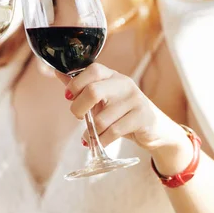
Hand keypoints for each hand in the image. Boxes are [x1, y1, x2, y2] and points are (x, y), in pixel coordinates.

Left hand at [63, 63, 192, 172]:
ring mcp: (135, 100)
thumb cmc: (122, 112)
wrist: (157, 130)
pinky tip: (98, 142)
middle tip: (78, 117)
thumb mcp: (103, 97)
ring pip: (102, 118)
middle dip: (78, 109)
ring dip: (92, 131)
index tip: (68, 97)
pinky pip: (113, 131)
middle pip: (93, 91)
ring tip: (91, 135)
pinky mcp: (142, 117)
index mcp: (112, 75)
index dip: (76, 84)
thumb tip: (56, 71)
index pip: (92, 70)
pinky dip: (101, 140)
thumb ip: (81, 86)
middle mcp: (124, 84)